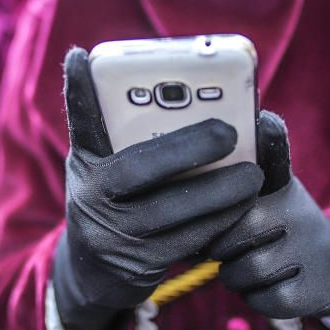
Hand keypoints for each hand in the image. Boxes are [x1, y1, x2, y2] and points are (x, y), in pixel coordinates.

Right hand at [53, 48, 262, 326]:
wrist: (93, 274)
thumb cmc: (117, 202)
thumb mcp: (109, 169)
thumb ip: (133, 138)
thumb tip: (191, 99)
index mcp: (86, 162)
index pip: (81, 120)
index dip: (78, 88)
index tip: (82, 56)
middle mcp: (90, 195)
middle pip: (136, 167)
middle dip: (187, 147)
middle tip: (229, 131)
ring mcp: (111, 233)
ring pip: (169, 208)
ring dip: (218, 190)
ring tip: (252, 173)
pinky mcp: (136, 264)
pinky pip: (187, 239)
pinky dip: (219, 219)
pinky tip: (243, 203)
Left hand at [209, 111, 329, 319]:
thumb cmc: (283, 222)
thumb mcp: (270, 187)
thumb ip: (242, 165)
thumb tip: (226, 134)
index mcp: (283, 188)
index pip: (237, 198)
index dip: (216, 217)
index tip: (212, 221)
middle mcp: (303, 215)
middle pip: (238, 235)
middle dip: (221, 249)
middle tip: (224, 251)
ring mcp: (314, 253)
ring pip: (250, 270)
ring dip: (236, 277)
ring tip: (242, 269)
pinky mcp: (318, 289)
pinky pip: (269, 300)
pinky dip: (257, 299)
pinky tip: (263, 289)